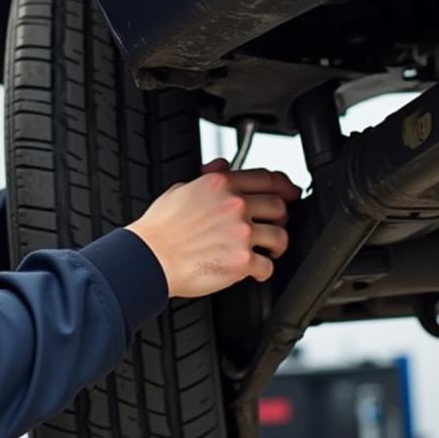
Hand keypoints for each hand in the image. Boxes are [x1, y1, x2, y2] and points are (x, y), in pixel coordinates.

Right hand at [126, 159, 299, 298]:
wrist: (149, 257)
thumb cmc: (160, 228)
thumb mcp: (180, 189)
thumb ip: (208, 178)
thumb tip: (222, 167)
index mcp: (220, 185)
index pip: (265, 178)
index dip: (283, 185)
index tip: (289, 192)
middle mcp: (234, 205)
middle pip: (278, 206)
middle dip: (279, 218)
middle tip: (273, 225)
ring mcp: (240, 233)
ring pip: (280, 236)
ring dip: (277, 245)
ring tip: (269, 250)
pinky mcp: (241, 261)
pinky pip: (267, 266)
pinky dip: (263, 271)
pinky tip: (255, 271)